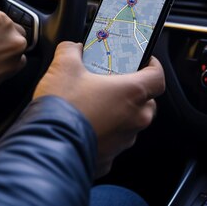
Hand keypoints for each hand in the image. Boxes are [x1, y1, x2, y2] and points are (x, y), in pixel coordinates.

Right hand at [33, 42, 164, 177]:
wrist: (48, 146)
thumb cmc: (63, 108)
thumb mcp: (64, 67)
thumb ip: (71, 50)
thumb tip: (72, 49)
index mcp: (132, 93)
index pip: (158, 77)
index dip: (152, 66)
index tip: (144, 61)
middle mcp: (134, 119)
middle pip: (146, 101)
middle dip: (132, 91)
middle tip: (113, 82)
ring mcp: (123, 140)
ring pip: (129, 122)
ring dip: (117, 113)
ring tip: (94, 104)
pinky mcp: (109, 157)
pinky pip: (112, 141)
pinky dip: (103, 133)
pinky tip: (85, 124)